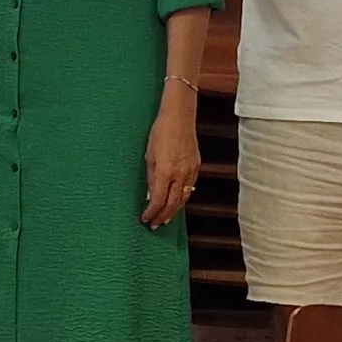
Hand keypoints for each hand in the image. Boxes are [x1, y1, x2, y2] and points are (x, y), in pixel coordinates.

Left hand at [138, 98, 200, 227]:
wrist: (180, 117)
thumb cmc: (160, 132)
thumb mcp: (149, 155)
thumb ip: (150, 177)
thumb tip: (149, 195)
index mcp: (165, 171)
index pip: (157, 200)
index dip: (151, 212)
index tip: (145, 218)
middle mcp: (179, 174)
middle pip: (172, 203)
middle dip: (162, 216)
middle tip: (155, 224)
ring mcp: (190, 171)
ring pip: (183, 198)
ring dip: (174, 210)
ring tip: (166, 218)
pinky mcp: (196, 166)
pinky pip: (190, 187)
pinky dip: (183, 198)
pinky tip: (177, 201)